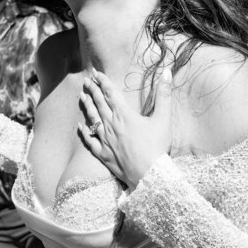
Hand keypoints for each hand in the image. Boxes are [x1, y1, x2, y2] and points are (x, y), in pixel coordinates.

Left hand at [78, 70, 171, 187]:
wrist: (149, 174)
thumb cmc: (157, 146)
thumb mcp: (163, 118)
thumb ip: (164, 94)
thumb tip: (167, 72)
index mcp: (124, 115)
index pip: (110, 93)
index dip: (103, 81)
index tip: (96, 73)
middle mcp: (111, 125)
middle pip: (99, 104)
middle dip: (93, 90)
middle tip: (86, 80)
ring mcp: (105, 140)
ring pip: (92, 119)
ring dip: (87, 106)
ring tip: (82, 96)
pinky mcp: (103, 154)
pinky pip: (90, 141)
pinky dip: (84, 132)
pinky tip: (80, 127)